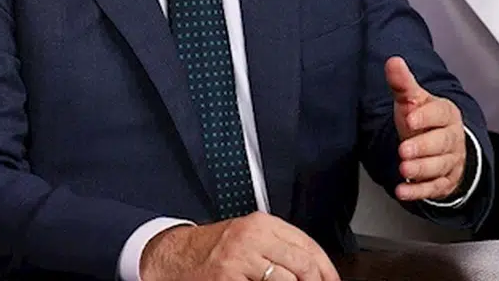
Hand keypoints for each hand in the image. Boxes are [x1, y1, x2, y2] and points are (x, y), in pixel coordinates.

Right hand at [139, 211, 339, 280]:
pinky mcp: (228, 278)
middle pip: (302, 263)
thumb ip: (278, 247)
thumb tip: (314, 269)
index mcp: (261, 224)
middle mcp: (251, 237)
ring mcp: (240, 259)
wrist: (172, 256)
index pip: (308, 245)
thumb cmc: (211, 250)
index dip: (326, 269)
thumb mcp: (247, 238)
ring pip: (288, 280)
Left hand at [385, 56, 467, 201]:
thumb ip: (402, 83)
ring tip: (404, 170)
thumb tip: (393, 61)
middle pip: (442, 143)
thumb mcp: (412, 101)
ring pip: (439, 167)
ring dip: (421, 170)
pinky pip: (433, 188)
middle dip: (423, 148)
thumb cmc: (424, 120)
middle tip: (405, 150)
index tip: (410, 117)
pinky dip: (417, 192)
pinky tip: (402, 190)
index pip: (440, 114)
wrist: (438, 146)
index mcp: (446, 114)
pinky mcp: (443, 182)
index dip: (426, 117)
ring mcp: (450, 161)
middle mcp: (452, 138)